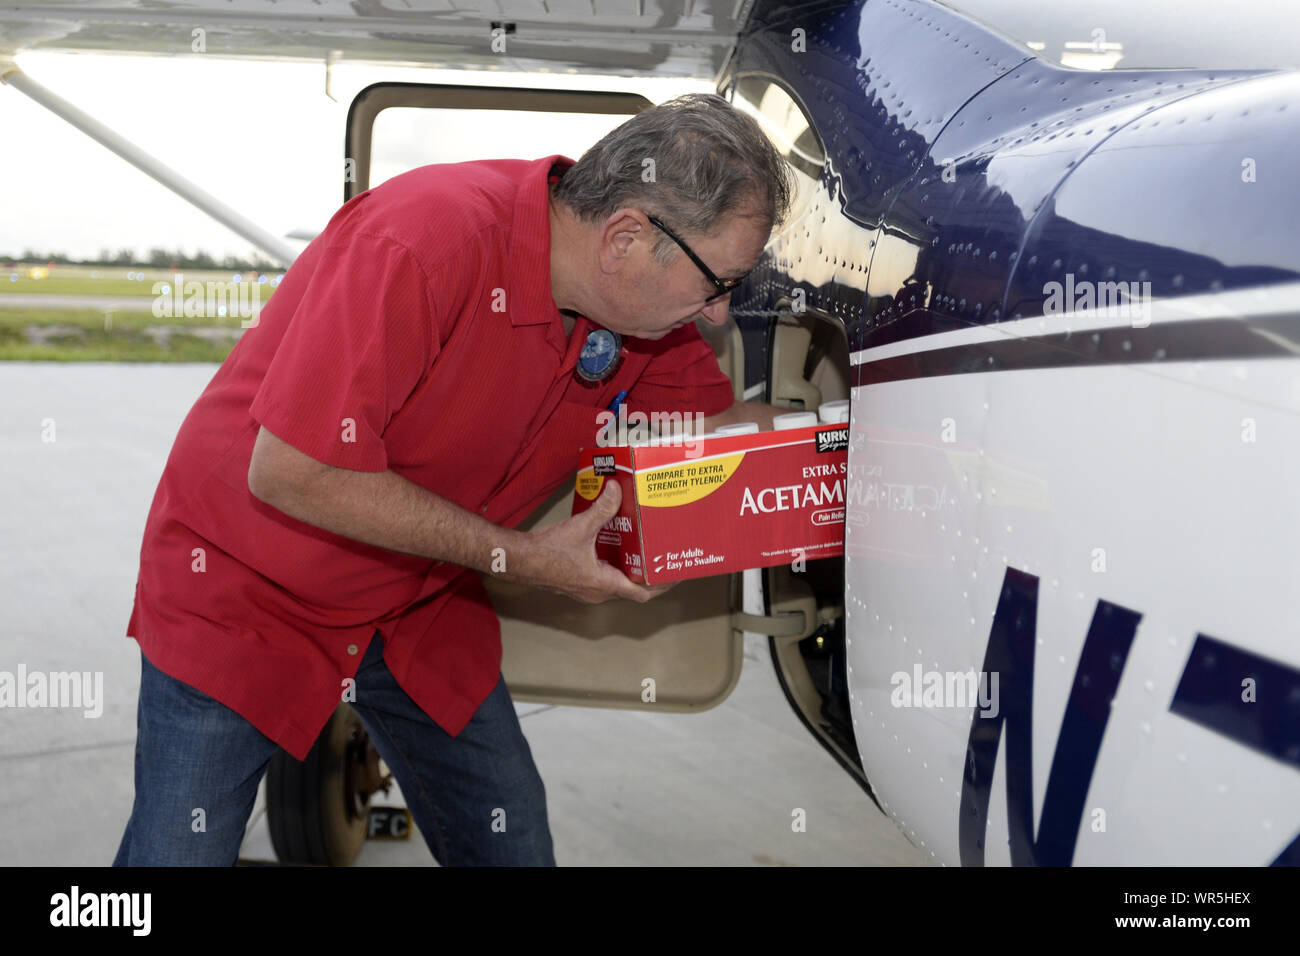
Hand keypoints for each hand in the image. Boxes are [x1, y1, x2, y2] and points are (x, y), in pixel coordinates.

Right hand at [508, 481, 675, 603]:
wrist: (518, 561)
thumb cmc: (546, 552)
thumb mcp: (580, 527)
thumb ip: (601, 509)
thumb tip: (617, 489)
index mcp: (604, 584)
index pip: (642, 594)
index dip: (662, 586)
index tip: (675, 575)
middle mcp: (598, 592)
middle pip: (633, 590)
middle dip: (650, 576)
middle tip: (663, 560)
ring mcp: (587, 590)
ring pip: (618, 584)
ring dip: (632, 571)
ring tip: (645, 552)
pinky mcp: (578, 583)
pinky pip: (604, 578)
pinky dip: (615, 567)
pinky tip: (615, 547)